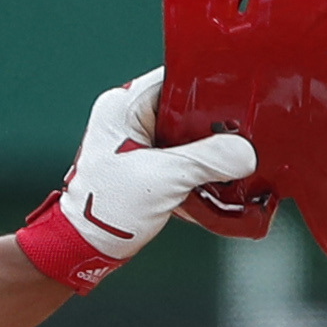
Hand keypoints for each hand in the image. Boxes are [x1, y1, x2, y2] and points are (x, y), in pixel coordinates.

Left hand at [15, 71, 261, 293]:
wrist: (81, 249)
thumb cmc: (104, 210)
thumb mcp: (163, 179)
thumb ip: (208, 160)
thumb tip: (244, 152)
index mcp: (123, 106)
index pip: (176, 78)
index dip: (210, 86)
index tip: (241, 97)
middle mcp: (128, 118)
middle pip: (186, 107)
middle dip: (216, 124)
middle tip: (246, 132)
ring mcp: (135, 143)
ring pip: (187, 135)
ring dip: (209, 150)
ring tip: (237, 157)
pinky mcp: (144, 166)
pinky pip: (180, 157)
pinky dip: (198, 168)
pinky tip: (219, 179)